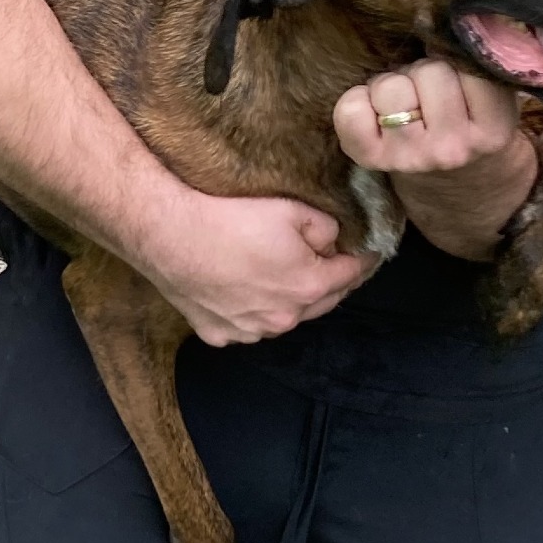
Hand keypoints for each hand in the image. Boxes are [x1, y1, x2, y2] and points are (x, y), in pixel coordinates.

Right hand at [137, 185, 379, 347]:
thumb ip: (324, 227)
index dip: (363, 260)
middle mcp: (284, 317)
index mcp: (309, 286)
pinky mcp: (219, 333)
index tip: (372, 253)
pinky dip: (252, 313)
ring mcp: (250, 330)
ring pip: (283, 318)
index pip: (350, 274)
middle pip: (321, 302)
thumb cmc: (231, 219)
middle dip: (331, 283)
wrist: (171, 235)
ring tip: (285, 280)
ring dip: (290, 302)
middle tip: (335, 265)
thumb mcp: (292, 209)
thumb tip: (331, 241)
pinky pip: (245, 326)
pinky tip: (245, 293)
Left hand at [333, 58, 520, 173]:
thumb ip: (480, 57)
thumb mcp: (494, 94)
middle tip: (429, 90)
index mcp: (493, 128)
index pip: (468, 63)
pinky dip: (357, 101)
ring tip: (405, 100)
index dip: (457, 58)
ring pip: (389, 87)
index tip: (457, 73)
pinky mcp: (372, 159)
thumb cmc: (470, 120)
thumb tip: (431, 11)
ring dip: (392, 84)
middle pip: (428, 71)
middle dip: (424, 70)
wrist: (455, 181)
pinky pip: (351, 110)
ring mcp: (410, 157)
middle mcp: (452, 148)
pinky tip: (375, 111)